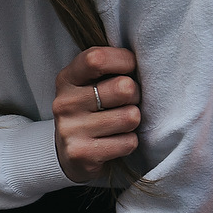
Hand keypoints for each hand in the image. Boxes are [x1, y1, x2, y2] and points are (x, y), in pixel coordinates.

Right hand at [52, 47, 140, 182]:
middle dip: (135, 96)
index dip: (124, 61)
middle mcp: (64, 103)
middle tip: (123, 104)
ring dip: (132, 122)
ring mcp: (70, 130)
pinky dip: (128, 143)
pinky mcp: (81, 154)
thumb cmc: (93, 110)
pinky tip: (113, 143)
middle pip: (124, 88)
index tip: (129, 70)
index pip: (97, 59)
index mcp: (67, 79)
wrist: (71, 154)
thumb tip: (148, 58)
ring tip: (118, 125)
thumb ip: (109, 68)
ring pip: (130, 117)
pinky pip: (128, 142)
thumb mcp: (90, 83)